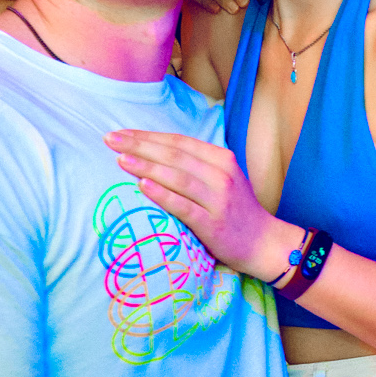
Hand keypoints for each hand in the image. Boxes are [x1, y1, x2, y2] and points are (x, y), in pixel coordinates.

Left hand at [103, 130, 292, 278]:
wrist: (265, 243)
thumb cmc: (237, 211)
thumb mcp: (223, 179)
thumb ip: (196, 165)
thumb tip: (154, 154)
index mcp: (222, 159)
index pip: (179, 141)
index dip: (148, 135)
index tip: (121, 133)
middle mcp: (221, 174)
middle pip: (174, 154)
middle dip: (139, 145)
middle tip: (110, 139)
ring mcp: (219, 199)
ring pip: (177, 176)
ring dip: (146, 166)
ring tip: (120, 160)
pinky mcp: (214, 224)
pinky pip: (183, 206)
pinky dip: (162, 194)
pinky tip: (142, 186)